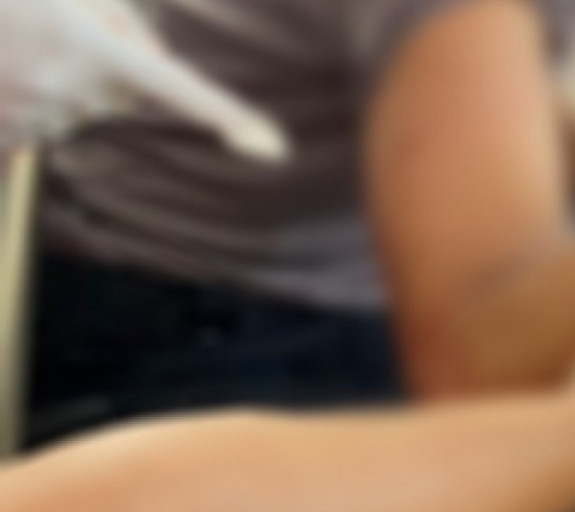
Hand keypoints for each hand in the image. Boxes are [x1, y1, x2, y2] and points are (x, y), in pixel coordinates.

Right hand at [0, 0, 285, 159]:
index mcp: (89, 46)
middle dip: (107, 70)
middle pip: (122, 96)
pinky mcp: (3, 133)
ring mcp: (29, 115)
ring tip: (19, 43)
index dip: (227, 116)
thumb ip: (124, 26)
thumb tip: (157, 68)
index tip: (272, 145)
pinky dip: (32, 101)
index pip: (177, 89)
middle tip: (58, 30)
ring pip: (80, 110)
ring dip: (63, 82)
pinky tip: (13, 72)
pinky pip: (39, 127)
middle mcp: (65, 89)